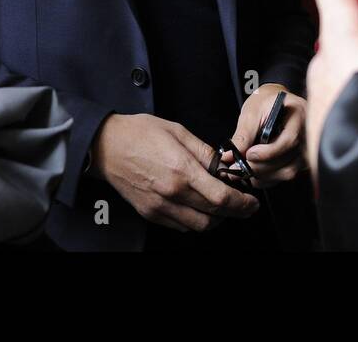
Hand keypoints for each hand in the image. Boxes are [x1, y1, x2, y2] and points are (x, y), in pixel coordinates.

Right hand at [89, 113, 259, 231]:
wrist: (106, 146)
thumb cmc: (140, 133)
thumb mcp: (178, 131)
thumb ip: (204, 151)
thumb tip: (224, 166)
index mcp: (182, 170)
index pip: (221, 198)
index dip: (242, 204)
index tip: (251, 202)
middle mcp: (172, 193)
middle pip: (214, 215)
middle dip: (235, 212)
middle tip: (243, 204)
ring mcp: (160, 207)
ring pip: (200, 226)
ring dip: (215, 218)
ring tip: (220, 205)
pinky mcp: (151, 214)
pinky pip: (181, 226)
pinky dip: (196, 220)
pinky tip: (198, 206)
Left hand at [225, 83, 305, 185]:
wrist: (275, 101)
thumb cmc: (265, 102)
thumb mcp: (252, 112)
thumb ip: (243, 135)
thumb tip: (230, 156)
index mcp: (299, 115)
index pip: (290, 139)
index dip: (269, 152)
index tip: (249, 154)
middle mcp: (309, 134)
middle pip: (289, 160)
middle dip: (261, 167)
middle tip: (238, 167)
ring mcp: (307, 149)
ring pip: (288, 172)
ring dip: (264, 176)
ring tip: (244, 171)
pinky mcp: (301, 160)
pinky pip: (286, 175)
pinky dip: (269, 178)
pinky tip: (254, 174)